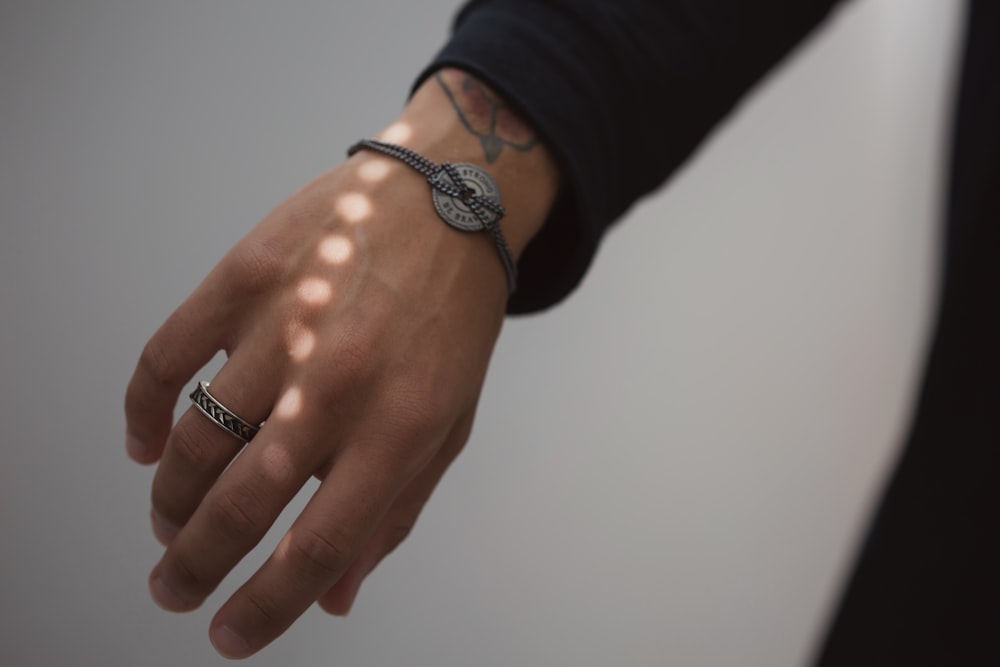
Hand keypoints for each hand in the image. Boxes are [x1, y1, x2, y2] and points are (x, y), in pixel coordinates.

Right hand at [124, 70, 557, 657]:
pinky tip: (144, 442)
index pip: (317, 548)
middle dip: (193, 564)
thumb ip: (394, 512)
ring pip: (195, 441)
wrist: (447, 202)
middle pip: (242, 505)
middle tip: (172, 586)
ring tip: (170, 520)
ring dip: (170, 498)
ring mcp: (283, 326)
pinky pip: (166, 358)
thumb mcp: (450, 425)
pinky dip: (142, 410)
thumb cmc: (453, 322)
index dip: (265, 608)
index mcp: (399, 429)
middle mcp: (336, 384)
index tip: (228, 635)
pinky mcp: (243, 278)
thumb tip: (334, 597)